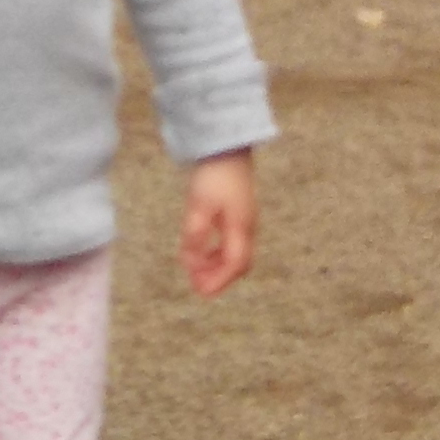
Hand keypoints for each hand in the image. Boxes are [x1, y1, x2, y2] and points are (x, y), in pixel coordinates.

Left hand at [182, 151, 258, 296]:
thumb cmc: (213, 176)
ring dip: (217, 265)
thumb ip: (195, 236)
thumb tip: (191, 263)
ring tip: (197, 270)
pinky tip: (203, 249)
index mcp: (240, 227)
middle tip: (197, 285)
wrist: (226, 147)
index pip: (235, 264)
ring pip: (236, 253)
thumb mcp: (198, 206)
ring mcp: (245, 219)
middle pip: (239, 263)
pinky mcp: (239, 211)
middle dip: (219, 277)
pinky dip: (218, 252)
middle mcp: (247, 226)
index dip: (218, 281)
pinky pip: (232, 241)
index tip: (200, 292)